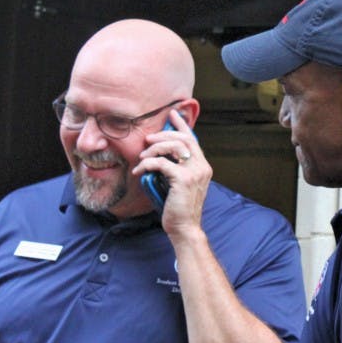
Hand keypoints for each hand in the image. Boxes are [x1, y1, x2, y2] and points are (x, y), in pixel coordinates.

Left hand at [134, 110, 210, 242]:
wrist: (184, 228)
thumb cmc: (179, 208)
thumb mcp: (179, 184)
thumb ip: (176, 168)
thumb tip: (159, 155)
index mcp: (203, 166)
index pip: (193, 139)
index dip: (182, 124)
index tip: (172, 113)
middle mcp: (202, 166)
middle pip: (183, 139)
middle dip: (163, 135)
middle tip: (148, 139)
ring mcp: (195, 172)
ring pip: (173, 147)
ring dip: (154, 149)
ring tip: (142, 157)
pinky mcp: (183, 179)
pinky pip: (161, 163)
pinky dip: (147, 164)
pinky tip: (138, 170)